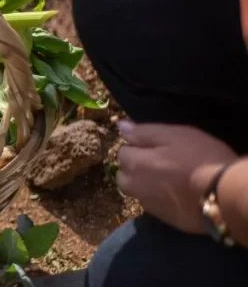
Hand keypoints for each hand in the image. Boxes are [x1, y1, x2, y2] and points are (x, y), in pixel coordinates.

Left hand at [117, 120, 237, 233]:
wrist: (225, 195)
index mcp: (135, 164)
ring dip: (143, 185)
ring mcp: (150, 206)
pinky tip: (175, 194)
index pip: (122, 152)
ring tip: (166, 179)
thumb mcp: (175, 135)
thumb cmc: (201, 158)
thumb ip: (144, 132)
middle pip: (123, 176)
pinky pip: (153, 206)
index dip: (136, 147)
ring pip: (136, 192)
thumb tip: (120, 126)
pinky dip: (158, 199)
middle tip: (157, 163)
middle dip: (133, 168)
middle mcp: (136, 187)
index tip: (154, 147)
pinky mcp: (165, 220)